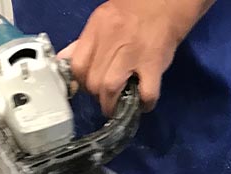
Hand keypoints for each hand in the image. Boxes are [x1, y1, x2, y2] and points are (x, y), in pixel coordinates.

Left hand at [59, 0, 202, 116]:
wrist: (168, 1)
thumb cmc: (134, 12)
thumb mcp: (104, 20)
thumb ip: (85, 43)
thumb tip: (62, 60)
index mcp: (98, 28)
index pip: (77, 65)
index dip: (81, 82)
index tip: (90, 86)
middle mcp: (113, 40)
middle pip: (93, 81)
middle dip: (97, 96)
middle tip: (106, 97)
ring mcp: (134, 52)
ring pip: (110, 88)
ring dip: (113, 105)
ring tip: (118, 106)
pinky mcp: (154, 63)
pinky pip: (146, 93)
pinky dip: (144, 104)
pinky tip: (143, 103)